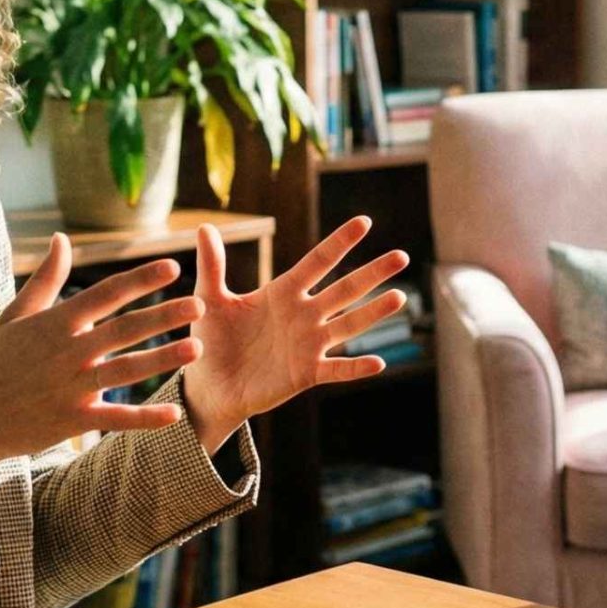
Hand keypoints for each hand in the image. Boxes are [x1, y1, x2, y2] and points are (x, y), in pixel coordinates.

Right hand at [0, 235, 202, 511]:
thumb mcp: (13, 316)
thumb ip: (45, 279)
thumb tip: (62, 238)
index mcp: (54, 323)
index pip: (105, 294)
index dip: (140, 280)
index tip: (173, 267)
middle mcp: (66, 353)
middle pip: (123, 330)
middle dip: (162, 316)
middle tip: (199, 305)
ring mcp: (70, 388)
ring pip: (125, 371)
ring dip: (163, 359)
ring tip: (197, 348)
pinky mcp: (72, 421)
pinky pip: (115, 418)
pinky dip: (145, 418)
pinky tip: (175, 413)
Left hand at [180, 216, 409, 448]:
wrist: (209, 385)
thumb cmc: (211, 340)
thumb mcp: (210, 300)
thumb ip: (213, 265)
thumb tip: (205, 226)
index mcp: (283, 293)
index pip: (318, 262)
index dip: (340, 243)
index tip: (364, 222)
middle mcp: (303, 315)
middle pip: (344, 289)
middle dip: (372, 273)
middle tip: (401, 256)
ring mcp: (308, 345)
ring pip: (348, 325)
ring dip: (373, 313)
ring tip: (399, 297)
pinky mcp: (306, 374)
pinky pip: (336, 369)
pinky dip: (356, 367)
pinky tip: (379, 363)